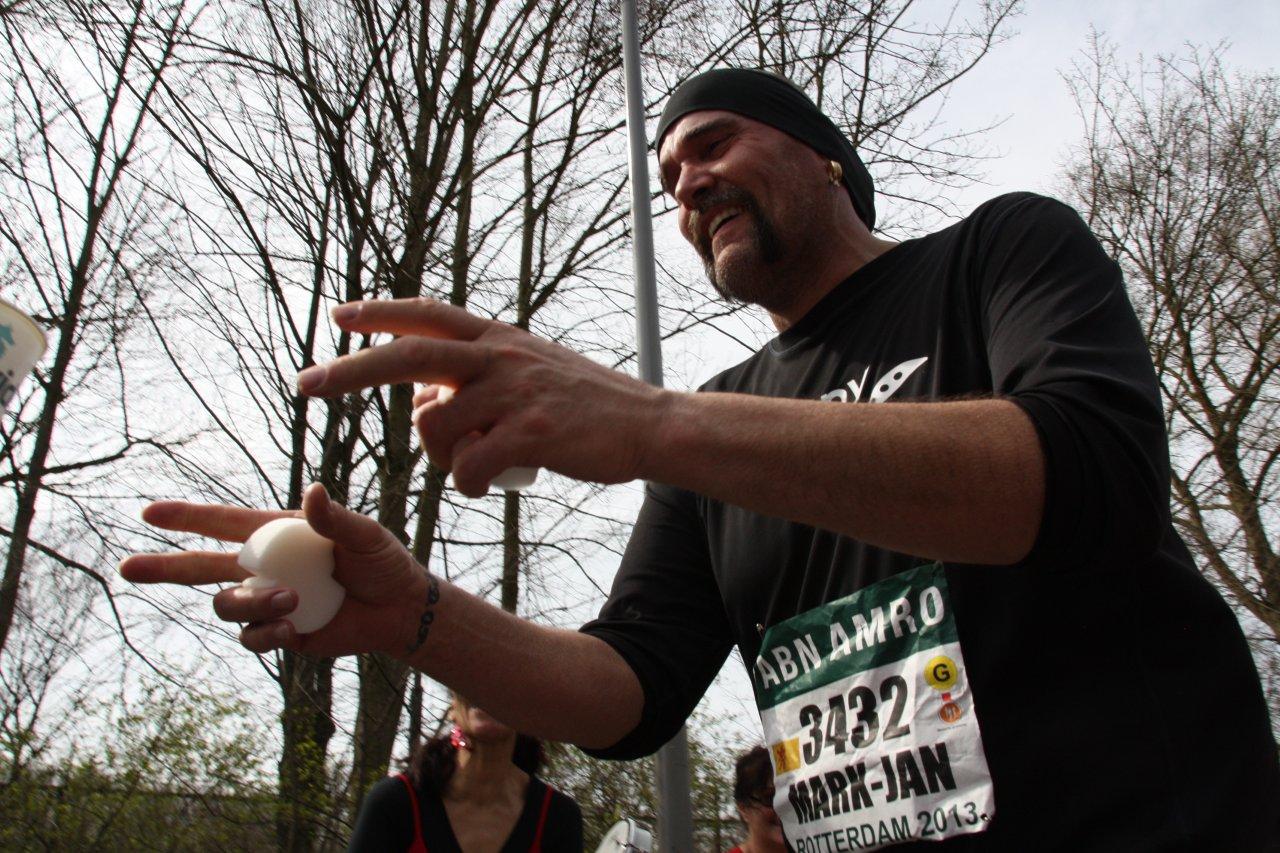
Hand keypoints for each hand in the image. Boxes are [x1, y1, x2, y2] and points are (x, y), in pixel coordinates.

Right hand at [119, 483, 428, 656]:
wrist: (400, 608)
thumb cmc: (383, 562)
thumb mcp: (364, 535)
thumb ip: (334, 518)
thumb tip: (313, 492)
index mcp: (278, 534)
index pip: (222, 523)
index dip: (186, 518)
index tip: (149, 512)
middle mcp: (265, 566)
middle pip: (201, 567)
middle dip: (163, 567)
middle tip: (128, 568)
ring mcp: (269, 600)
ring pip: (227, 604)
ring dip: (249, 602)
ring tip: (289, 599)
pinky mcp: (281, 631)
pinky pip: (252, 636)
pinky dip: (264, 631)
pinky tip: (290, 626)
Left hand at [295, 298, 670, 495]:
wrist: (647, 424)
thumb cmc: (586, 404)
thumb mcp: (531, 369)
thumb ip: (478, 376)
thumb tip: (427, 398)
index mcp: (499, 338)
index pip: (428, 315)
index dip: (381, 314)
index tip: (339, 316)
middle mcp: (501, 356)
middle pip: (411, 355)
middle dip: (351, 370)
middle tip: (306, 384)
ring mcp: (516, 392)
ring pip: (437, 426)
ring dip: (436, 455)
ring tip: (467, 464)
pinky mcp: (532, 433)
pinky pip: (469, 466)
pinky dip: (463, 483)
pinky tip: (481, 486)